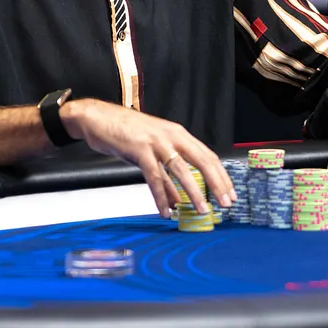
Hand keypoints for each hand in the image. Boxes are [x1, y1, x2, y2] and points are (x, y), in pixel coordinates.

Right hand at [63, 98, 234, 217]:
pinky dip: (161, 196)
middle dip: (217, 184)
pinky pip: (155, 177)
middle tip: (226, 203)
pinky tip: (165, 211)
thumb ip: (166, 175)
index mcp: (178, 133)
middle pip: (202, 161)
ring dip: (193, 192)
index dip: (221, 175)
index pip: (208, 155)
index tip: (230, 193)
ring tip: (201, 210)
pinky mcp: (140, 150)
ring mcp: (156, 142)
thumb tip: (178, 201)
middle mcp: (172, 136)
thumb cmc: (125, 132)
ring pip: (181, 170)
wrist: (98, 117)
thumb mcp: (151, 151)